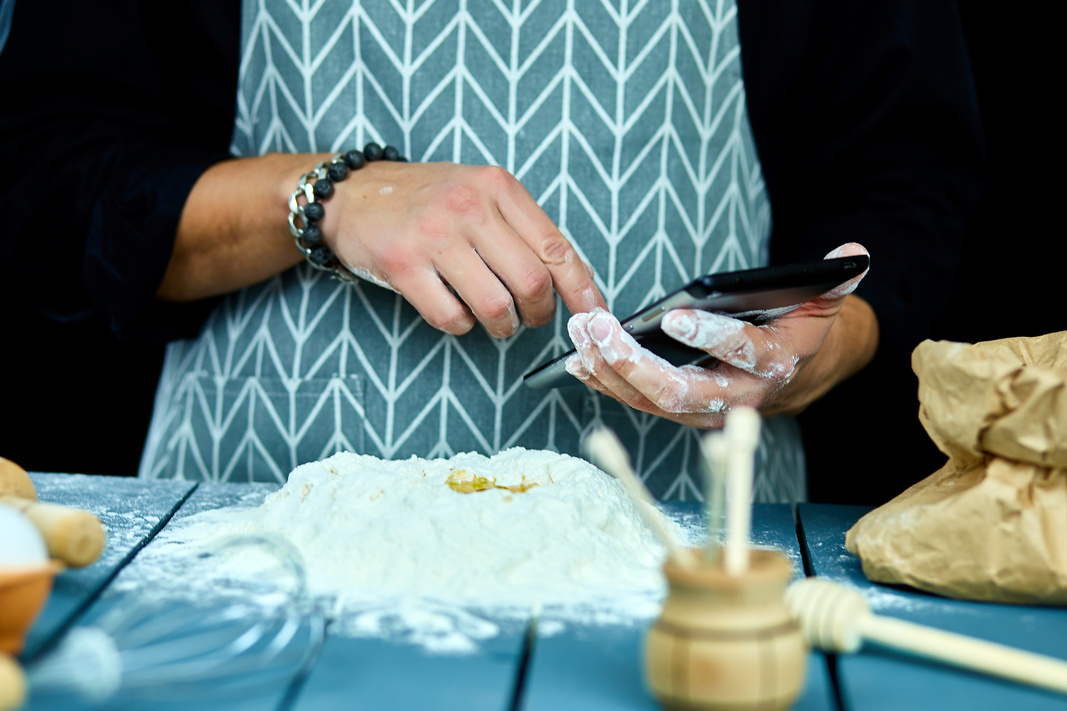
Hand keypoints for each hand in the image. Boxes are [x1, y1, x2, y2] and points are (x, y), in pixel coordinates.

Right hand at [320, 161, 604, 336]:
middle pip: (532, 283)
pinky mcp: (402, 265)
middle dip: (537, 314)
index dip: (582, 290)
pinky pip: (452, 318)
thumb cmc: (426, 200)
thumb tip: (573, 282)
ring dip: (501, 325)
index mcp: (498, 187)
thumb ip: (522, 230)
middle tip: (527, 317)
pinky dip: (461, 326)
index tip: (595, 315)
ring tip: (493, 317)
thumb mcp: (480, 194)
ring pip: (495, 306)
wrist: (351, 194)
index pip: (558, 249)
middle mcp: (469, 207)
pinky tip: (453, 309)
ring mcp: (433, 235)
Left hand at [563, 243, 877, 426]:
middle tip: (596, 327)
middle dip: (632, 361)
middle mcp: (737, 397)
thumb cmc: (798, 331)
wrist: (797, 378)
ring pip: (650, 401)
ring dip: (609, 370)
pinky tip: (578, 361)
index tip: (673, 316)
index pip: (741, 353)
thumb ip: (835, 280)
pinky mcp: (680, 411)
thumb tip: (853, 252)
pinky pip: (638, 402)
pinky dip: (605, 383)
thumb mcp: (822, 304)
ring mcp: (705, 410)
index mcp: (773, 365)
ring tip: (579, 336)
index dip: (710, 337)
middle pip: (679, 390)